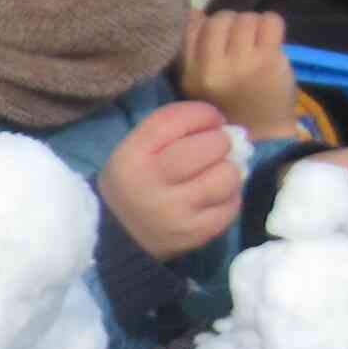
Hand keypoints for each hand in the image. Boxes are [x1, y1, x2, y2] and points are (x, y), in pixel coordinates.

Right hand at [99, 101, 244, 260]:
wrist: (116, 234)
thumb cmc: (133, 180)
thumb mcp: (135, 146)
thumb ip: (174, 125)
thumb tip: (226, 126)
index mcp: (132, 157)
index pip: (180, 119)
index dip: (204, 114)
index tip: (210, 120)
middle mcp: (151, 186)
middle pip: (211, 147)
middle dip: (220, 141)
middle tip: (215, 147)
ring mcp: (175, 214)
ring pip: (227, 177)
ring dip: (228, 169)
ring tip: (215, 172)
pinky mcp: (195, 234)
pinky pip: (231, 205)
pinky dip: (229, 195)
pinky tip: (213, 195)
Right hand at [180, 9, 302, 137]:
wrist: (263, 137)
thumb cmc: (229, 108)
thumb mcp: (199, 85)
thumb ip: (194, 51)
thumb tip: (195, 12)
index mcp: (190, 75)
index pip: (191, 27)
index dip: (208, 27)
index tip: (219, 40)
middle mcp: (211, 68)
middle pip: (220, 18)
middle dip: (232, 25)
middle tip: (241, 43)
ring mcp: (240, 63)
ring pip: (245, 17)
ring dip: (254, 26)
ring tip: (256, 44)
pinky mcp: (268, 60)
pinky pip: (270, 20)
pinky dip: (272, 25)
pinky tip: (271, 42)